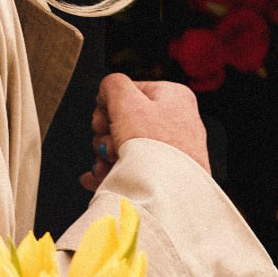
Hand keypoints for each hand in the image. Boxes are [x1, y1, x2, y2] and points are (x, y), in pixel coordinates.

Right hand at [80, 73, 210, 190]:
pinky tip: (100, 177)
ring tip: (106, 166)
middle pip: (126, 120)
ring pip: (127, 146)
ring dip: (107, 155)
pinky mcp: (167, 174)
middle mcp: (177, 120)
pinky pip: (134, 167)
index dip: (108, 106)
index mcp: (173, 96)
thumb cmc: (154, 146)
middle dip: (107, 135)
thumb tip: (107, 89)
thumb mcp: (126, 102)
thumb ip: (112, 85)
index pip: (129, 91)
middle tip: (108, 146)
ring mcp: (173, 149)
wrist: (168, 192)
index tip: (101, 122)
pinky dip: (114, 172)